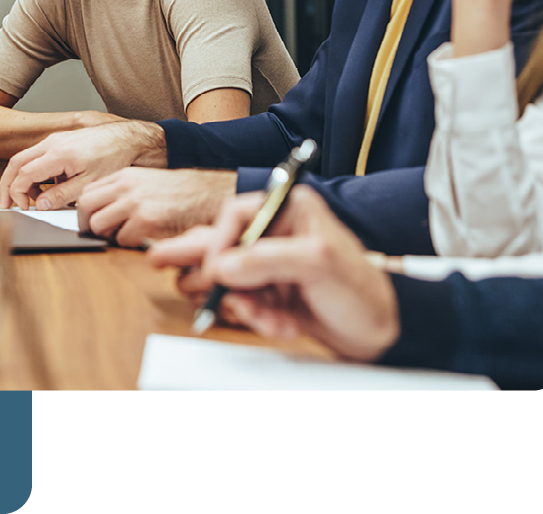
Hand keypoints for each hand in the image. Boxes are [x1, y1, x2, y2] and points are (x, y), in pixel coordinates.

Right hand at [0, 119, 166, 210]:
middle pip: (16, 162)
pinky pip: (39, 155)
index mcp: (57, 154)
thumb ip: (62, 196)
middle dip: (7, 185)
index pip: (23, 174)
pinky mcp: (61, 140)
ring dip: (22, 179)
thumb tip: (41, 205)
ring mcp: (56, 139)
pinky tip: (49, 187)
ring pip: (25, 158)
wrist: (129, 139)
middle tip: (6, 204)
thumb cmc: (114, 158)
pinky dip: (35, 172)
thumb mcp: (89, 184)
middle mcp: (52, 143)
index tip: (22, 207)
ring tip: (31, 200)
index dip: (17, 193)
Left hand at [76, 167, 236, 246]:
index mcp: (124, 176)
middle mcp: (126, 187)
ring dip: (108, 236)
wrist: (206, 195)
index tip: (89, 222)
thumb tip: (98, 211)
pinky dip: (129, 244)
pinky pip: (121, 240)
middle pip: (85, 209)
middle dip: (88, 226)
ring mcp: (135, 203)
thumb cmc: (178, 193)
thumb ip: (122, 192)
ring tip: (125, 236)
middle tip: (100, 234)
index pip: (87, 193)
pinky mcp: (146, 221)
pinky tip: (143, 239)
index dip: (84, 212)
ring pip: (99, 226)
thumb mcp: (145, 182)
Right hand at [149, 186, 399, 361]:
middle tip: (158, 260)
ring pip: (231, 278)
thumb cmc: (362, 290)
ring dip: (246, 303)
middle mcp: (278, 231)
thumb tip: (222, 265)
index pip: (237, 213)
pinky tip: (283, 324)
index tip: (217, 268)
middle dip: (205, 262)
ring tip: (273, 317)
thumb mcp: (318, 266)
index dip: (220, 240)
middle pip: (224, 241)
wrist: (384, 333)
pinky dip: (258, 318)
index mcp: (290, 209)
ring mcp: (273, 263)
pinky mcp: (272, 292)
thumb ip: (267, 260)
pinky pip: (245, 302)